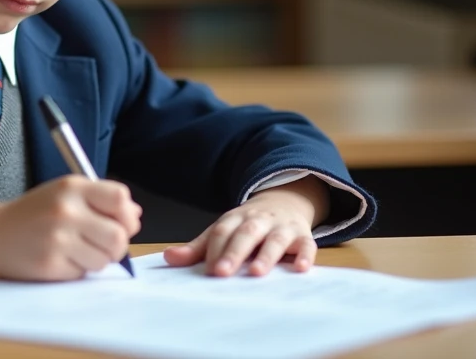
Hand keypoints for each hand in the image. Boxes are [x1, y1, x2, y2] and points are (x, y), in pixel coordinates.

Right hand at [0, 176, 141, 280]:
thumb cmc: (31, 214)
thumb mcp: (63, 194)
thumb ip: (99, 201)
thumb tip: (135, 215)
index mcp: (72, 187)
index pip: (120, 197)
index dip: (126, 214)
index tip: (120, 222)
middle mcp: (66, 210)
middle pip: (119, 235)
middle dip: (116, 245)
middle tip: (100, 244)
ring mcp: (58, 238)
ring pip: (104, 259)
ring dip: (96, 260)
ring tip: (75, 250)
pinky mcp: (51, 264)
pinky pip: (84, 273)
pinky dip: (77, 270)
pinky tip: (59, 259)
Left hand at [163, 176, 327, 276]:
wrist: (284, 202)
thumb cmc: (247, 225)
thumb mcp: (223, 231)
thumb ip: (198, 248)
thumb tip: (168, 258)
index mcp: (235, 219)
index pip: (222, 232)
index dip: (214, 250)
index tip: (208, 271)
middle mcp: (258, 221)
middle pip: (245, 234)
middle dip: (234, 253)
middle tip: (223, 273)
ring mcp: (282, 227)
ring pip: (275, 239)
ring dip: (267, 255)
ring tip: (257, 273)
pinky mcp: (303, 236)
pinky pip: (307, 244)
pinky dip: (306, 255)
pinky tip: (301, 269)